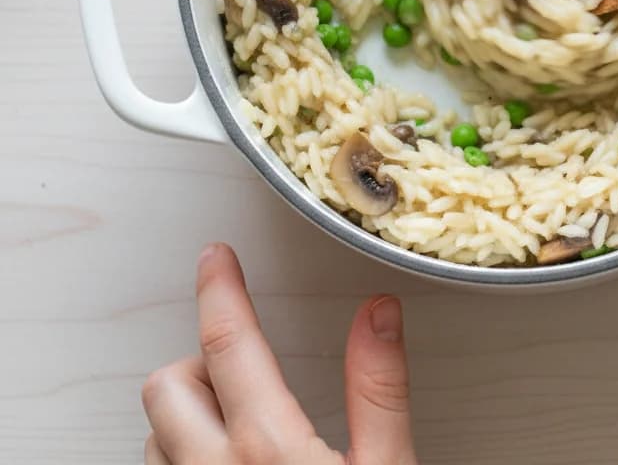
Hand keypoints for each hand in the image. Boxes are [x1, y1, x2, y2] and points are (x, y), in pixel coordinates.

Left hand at [142, 243, 416, 463]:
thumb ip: (378, 390)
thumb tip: (379, 313)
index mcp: (267, 447)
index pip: (228, 343)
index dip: (219, 289)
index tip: (217, 257)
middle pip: (168, 386)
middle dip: (199, 363)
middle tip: (241, 368)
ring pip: (155, 433)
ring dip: (187, 414)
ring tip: (236, 419)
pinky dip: (181, 453)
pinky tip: (223, 459)